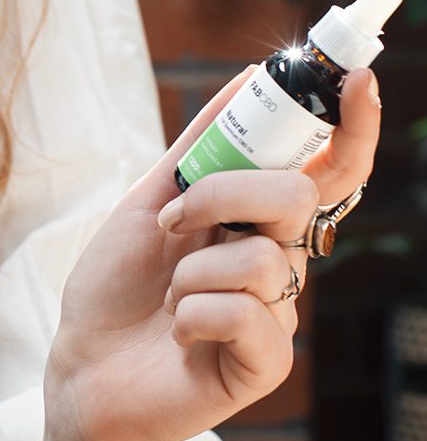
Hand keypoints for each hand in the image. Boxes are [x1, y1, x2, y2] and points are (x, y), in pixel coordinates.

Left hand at [41, 65, 379, 440]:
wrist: (81, 362)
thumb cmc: (116, 282)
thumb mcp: (147, 201)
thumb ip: (198, 147)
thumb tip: (247, 77)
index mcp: (255, 220)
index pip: (324, 170)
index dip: (351, 127)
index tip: (358, 79)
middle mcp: (278, 260)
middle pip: (297, 196)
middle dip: (225, 194)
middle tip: (173, 220)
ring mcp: (278, 312)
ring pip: (262, 258)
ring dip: (189, 271)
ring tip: (168, 296)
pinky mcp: (267, 363)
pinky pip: (245, 314)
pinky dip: (192, 314)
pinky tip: (178, 333)